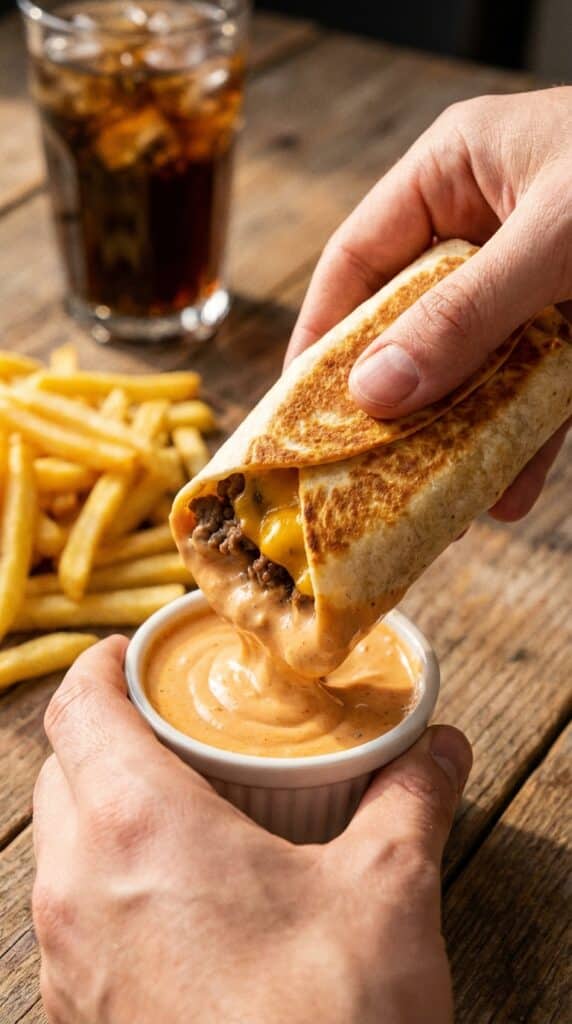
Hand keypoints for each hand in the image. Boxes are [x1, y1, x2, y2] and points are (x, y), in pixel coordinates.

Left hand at [33, 636, 471, 1023]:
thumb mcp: (385, 897)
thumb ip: (410, 800)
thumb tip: (439, 746)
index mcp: (139, 829)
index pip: (81, 708)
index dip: (106, 666)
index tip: (137, 653)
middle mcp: (78, 888)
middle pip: (64, 770)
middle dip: (111, 734)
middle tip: (177, 729)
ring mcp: (67, 962)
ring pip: (61, 845)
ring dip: (106, 809)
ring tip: (182, 812)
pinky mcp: (78, 1017)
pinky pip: (72, 916)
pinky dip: (108, 881)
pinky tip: (178, 906)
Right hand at [286, 87, 571, 521]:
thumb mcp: (557, 239)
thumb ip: (467, 313)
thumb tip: (375, 391)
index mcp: (456, 174)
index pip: (359, 259)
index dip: (321, 333)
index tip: (295, 406)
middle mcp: (485, 228)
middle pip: (410, 326)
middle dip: (392, 402)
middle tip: (355, 469)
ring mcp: (532, 282)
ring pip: (470, 368)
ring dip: (453, 437)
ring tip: (430, 501)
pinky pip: (533, 389)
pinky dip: (521, 440)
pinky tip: (504, 490)